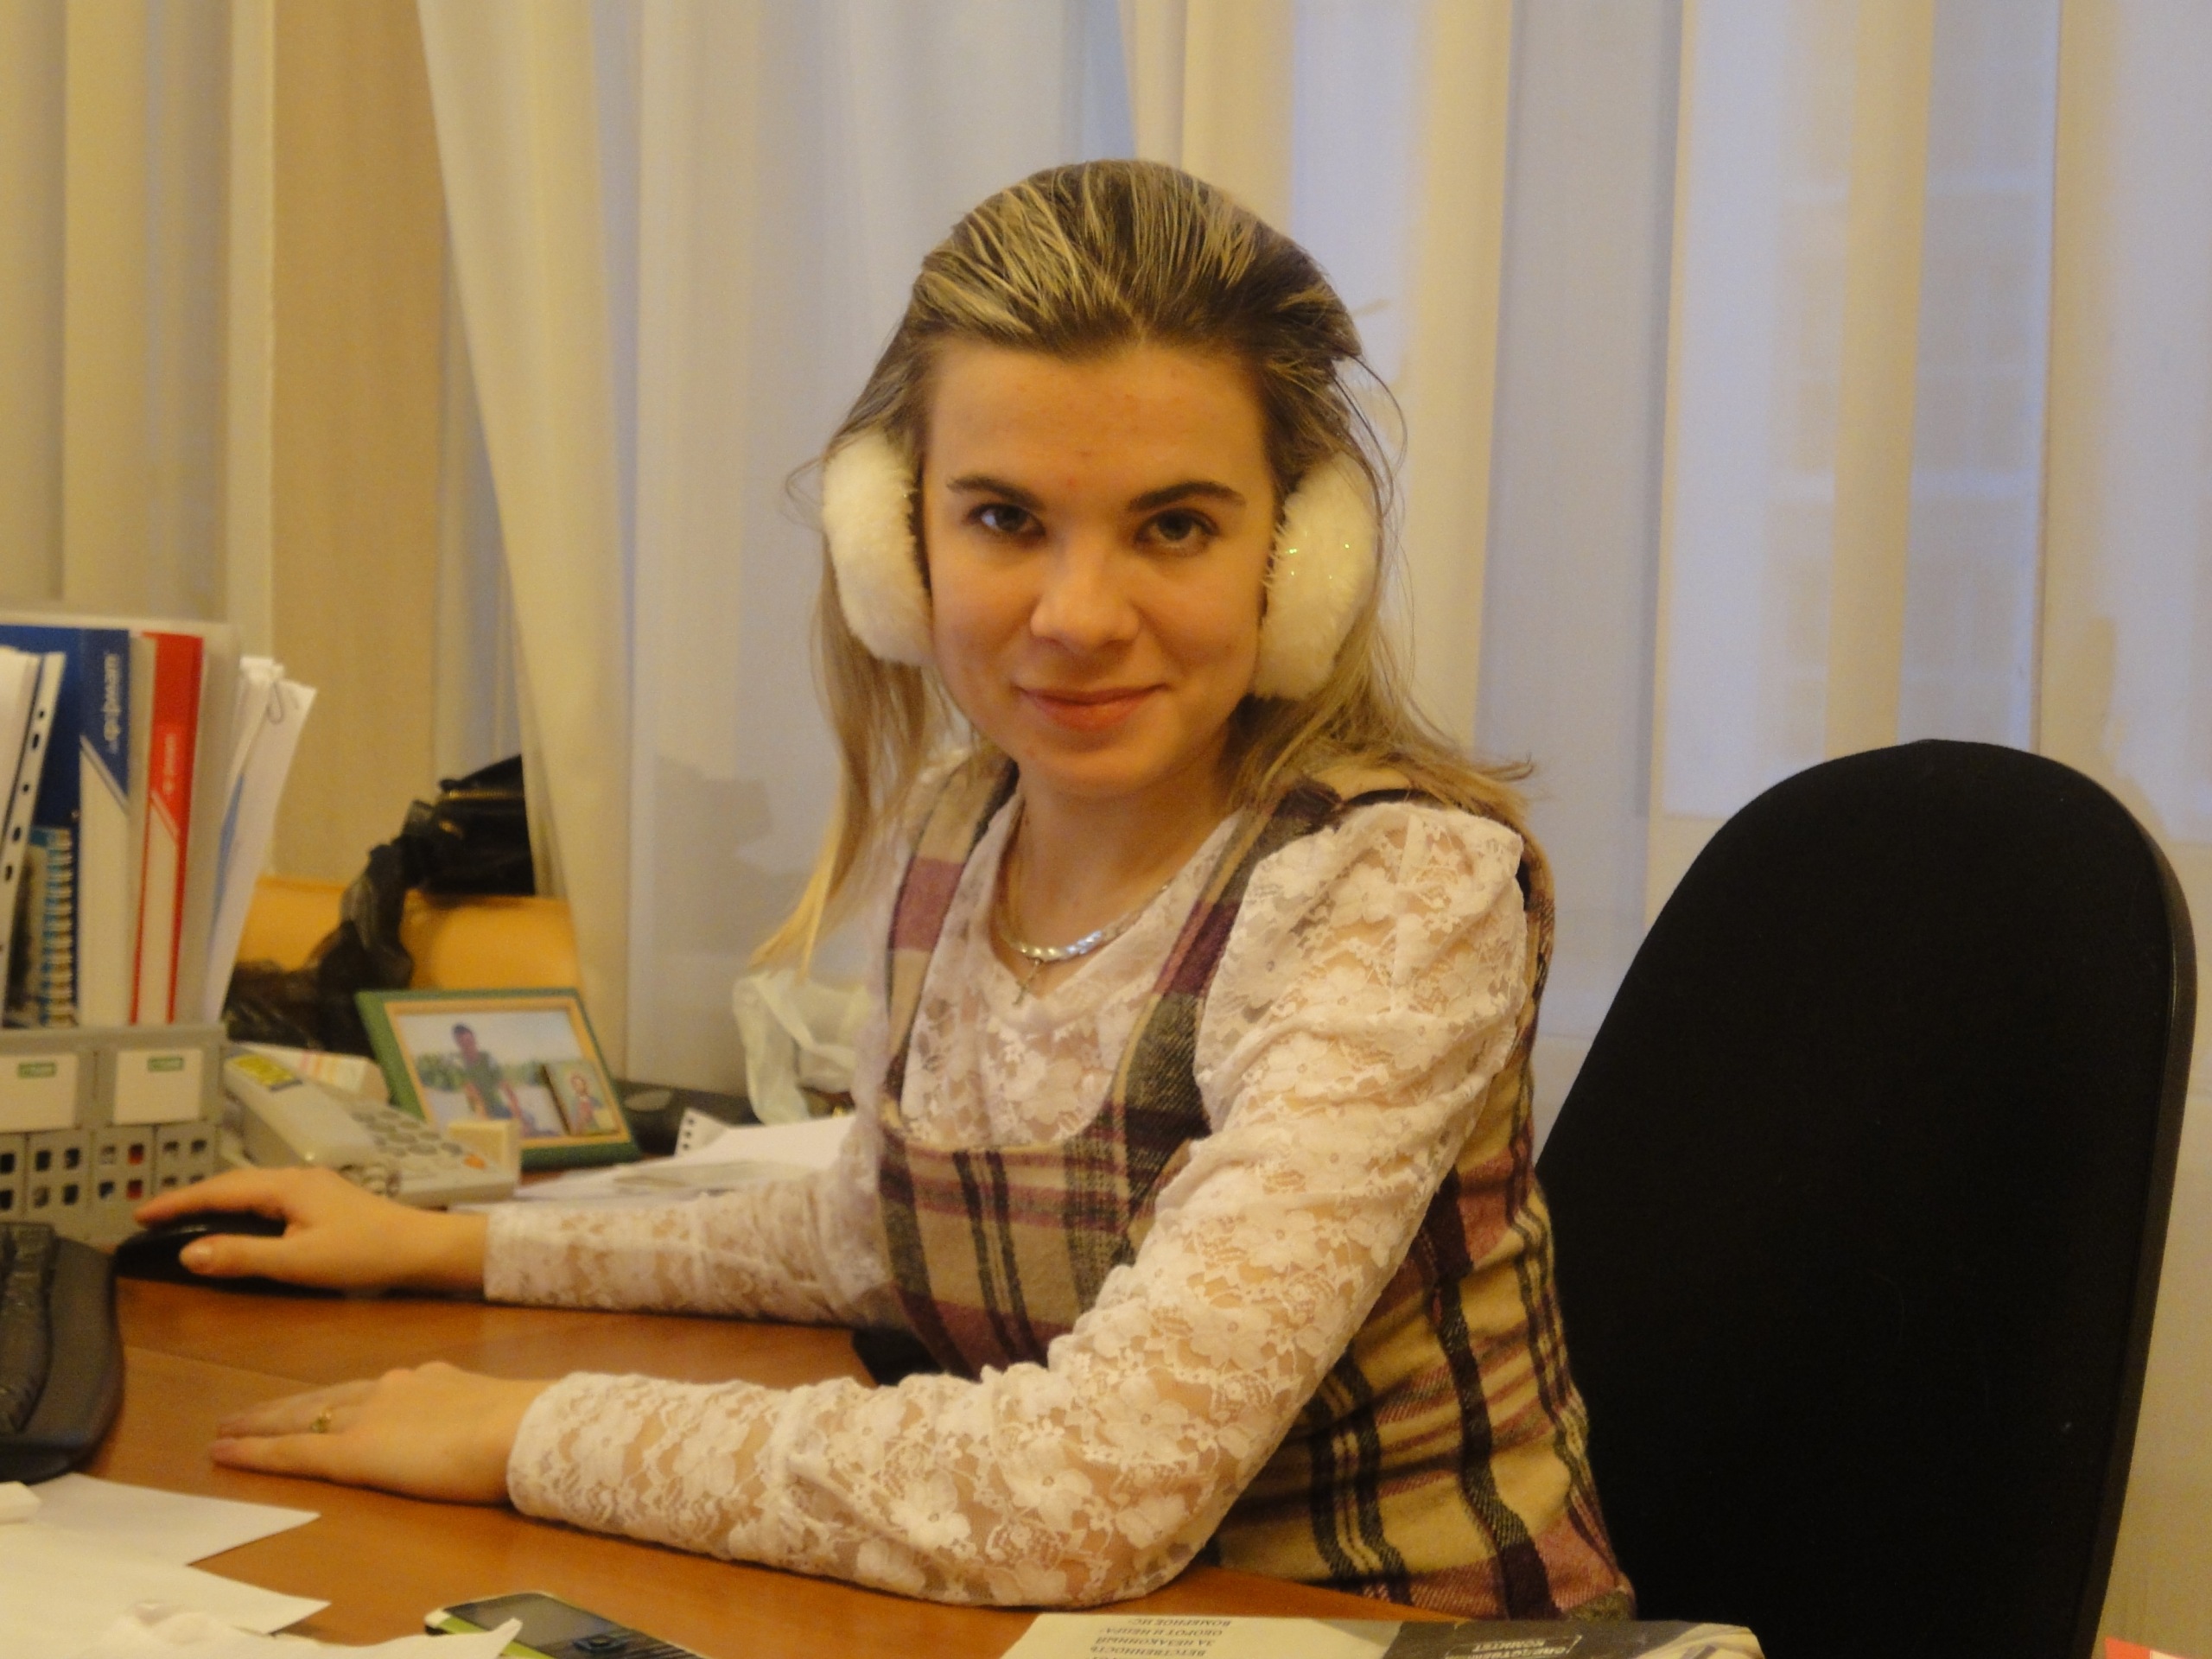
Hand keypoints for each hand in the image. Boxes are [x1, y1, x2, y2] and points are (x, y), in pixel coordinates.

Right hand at [131, 1166, 488, 1292]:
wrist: (421, 1247)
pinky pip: (267, 1197)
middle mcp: (296, 1177)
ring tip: (182, 1217)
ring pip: (250, 1189)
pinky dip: (240, 1206)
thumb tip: (189, 1253)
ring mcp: (312, 1185)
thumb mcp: (298, 1261)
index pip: (218, 1189)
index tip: (138, 1214)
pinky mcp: (323, 1199)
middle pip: (232, 1183)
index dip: (177, 1202)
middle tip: (151, 1216)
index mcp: (286, 1185)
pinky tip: (236, 1220)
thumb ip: (243, 1256)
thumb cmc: (363, 1253)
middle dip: (190, 1198)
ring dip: (215, 1201)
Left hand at [211, 1362, 551, 1503]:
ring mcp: (369, 1416)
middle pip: (323, 1397)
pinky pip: (293, 1450)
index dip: (329, 1399)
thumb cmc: (520, 1425)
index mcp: (424, 1381)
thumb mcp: (490, 1408)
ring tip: (226, 1429)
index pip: (363, 1390)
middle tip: (242, 1414)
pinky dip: (256, 1450)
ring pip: (301, 1417)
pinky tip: (225, 1452)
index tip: (307, 1404)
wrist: (519, 1427)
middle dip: (280, 1406)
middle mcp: (390, 1389)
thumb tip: (465, 1421)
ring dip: (260, 1422)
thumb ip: (466, 1413)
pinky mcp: (353, 1452)